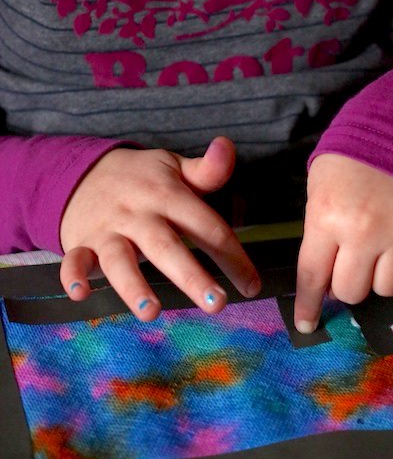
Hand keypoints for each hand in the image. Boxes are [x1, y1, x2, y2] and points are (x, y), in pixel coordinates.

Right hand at [59, 138, 260, 320]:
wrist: (82, 172)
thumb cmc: (143, 179)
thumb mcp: (174, 168)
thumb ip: (207, 169)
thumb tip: (227, 146)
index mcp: (168, 195)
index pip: (206, 225)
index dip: (232, 256)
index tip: (252, 286)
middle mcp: (139, 214)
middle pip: (166, 246)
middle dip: (192, 276)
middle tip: (217, 303)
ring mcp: (108, 230)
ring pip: (119, 259)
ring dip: (133, 286)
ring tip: (151, 312)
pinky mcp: (81, 243)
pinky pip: (73, 260)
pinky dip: (74, 276)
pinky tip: (80, 294)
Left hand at [294, 154, 392, 332]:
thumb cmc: (351, 159)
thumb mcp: (319, 189)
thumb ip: (319, 234)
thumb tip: (322, 282)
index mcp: (328, 217)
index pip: (314, 277)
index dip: (309, 305)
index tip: (307, 324)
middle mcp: (365, 231)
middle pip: (352, 291)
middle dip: (347, 282)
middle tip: (351, 261)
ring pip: (388, 288)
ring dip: (380, 276)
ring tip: (380, 250)